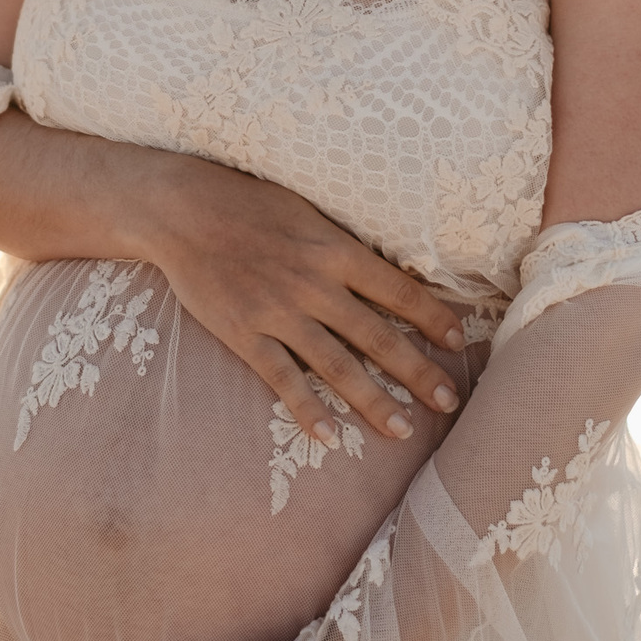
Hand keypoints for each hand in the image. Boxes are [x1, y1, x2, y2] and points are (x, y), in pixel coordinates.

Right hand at [137, 152, 465, 444]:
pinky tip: (328, 436)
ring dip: (372, 401)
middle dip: (417, 372)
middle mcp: (313, 284)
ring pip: (336, 365)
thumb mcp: (308, 213)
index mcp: (334, 250)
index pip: (399, 291)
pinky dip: (307, 409)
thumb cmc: (249, 204)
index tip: (457, 342)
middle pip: (377, 336)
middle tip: (448, 402)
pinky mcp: (243, 332)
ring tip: (401, 430)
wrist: (183, 208)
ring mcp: (277, 312)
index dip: (432, 319)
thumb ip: (344, 247)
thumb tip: (389, 272)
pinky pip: (282, 378)